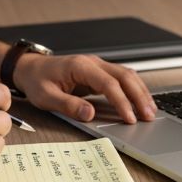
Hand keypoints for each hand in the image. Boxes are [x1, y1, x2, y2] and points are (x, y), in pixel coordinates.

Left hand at [13, 54, 157, 123]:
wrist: (30, 67)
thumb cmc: (36, 80)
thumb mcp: (46, 96)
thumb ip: (68, 105)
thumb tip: (90, 114)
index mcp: (80, 66)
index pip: (108, 83)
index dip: (121, 101)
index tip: (129, 118)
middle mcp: (92, 62)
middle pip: (124, 76)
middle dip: (139, 96)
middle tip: (149, 115)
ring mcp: (97, 65)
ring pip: (127, 75)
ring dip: (140, 92)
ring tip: (151, 111)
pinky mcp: (99, 72)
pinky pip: (122, 78)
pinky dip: (134, 89)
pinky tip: (141, 101)